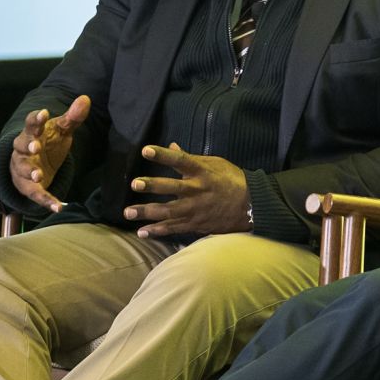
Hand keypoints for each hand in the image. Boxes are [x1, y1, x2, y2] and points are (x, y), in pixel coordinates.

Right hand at [8, 95, 91, 211]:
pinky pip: (36, 194)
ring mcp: (23, 169)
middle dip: (27, 147)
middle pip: (21, 147)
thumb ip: (72, 117)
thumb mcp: (61, 129)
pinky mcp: (29, 187)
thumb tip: (85, 98)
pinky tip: (58, 207)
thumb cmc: (48, 142)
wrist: (35, 163)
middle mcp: (23, 151)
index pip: (31, 123)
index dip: (35, 119)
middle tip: (35, 147)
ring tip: (39, 175)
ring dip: (30, 173)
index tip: (43, 113)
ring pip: (23, 171)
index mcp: (32, 133)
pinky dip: (46, 201)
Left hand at [124, 143, 251, 237]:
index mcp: (202, 171)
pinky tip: (142, 232)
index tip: (146, 150)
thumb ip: (191, 158)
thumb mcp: (215, 163)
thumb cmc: (232, 180)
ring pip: (168, 211)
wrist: (252, 206)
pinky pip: (174, 228)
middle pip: (171, 187)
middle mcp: (197, 190)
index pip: (180, 160)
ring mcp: (196, 209)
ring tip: (128, 213)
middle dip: (152, 186)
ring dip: (147, 212)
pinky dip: (158, 231)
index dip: (163, 155)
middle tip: (135, 184)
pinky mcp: (196, 224)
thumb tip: (172, 147)